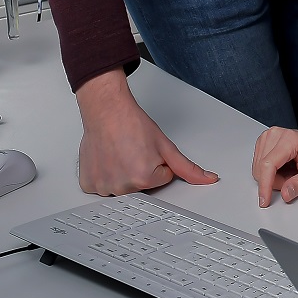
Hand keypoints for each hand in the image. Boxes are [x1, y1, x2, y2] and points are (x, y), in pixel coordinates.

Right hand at [74, 69, 218, 193]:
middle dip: (141, 171)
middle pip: (142, 186)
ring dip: (122, 174)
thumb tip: (208, 179)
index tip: (147, 151)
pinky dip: (104, 176)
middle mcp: (122, 186)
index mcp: (144, 179)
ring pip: (122, 187)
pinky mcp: (89, 184)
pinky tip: (107, 160)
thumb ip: (188, 168)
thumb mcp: (166, 146)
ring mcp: (103, 187)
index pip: (163, 179)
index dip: (158, 163)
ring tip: (119, 154)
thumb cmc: (132, 124)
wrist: (107, 110)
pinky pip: (102, 187)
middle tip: (132, 152)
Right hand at [252, 125, 297, 206]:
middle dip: (276, 181)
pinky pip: (260, 165)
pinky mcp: (265, 142)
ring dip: (274, 177)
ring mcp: (269, 137)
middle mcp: (276, 135)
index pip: (268, 165)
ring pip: (259, 168)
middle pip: (262, 168)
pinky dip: (271, 172)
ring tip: (292, 172)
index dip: (265, 185)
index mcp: (290, 139)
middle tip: (295, 179)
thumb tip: (285, 194)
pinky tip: (284, 168)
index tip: (264, 200)